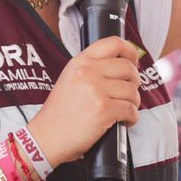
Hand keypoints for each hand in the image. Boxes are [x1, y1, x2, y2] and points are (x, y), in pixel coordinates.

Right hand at [26, 37, 141, 165]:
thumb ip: (91, 68)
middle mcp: (88, 72)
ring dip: (133, 102)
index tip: (133, 61)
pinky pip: (131, 110)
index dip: (130, 52)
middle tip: (128, 92)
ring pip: (132, 91)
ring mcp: (96, 90)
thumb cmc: (59, 113)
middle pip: (128, 68)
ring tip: (123, 109)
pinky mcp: (103, 110)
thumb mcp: (70, 78)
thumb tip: (121, 65)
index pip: (114, 43)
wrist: (47, 137)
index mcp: (81, 62)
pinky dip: (132, 118)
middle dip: (134, 82)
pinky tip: (124, 121)